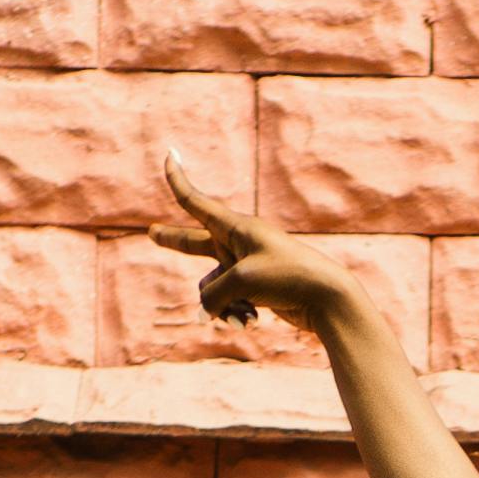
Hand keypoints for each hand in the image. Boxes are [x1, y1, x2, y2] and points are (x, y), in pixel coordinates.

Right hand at [149, 159, 359, 334]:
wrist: (326, 299)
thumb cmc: (286, 278)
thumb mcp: (239, 283)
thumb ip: (212, 296)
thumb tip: (207, 310)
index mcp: (236, 227)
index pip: (197, 202)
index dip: (178, 180)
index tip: (169, 155)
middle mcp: (238, 244)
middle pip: (195, 244)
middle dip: (174, 241)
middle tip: (152, 233)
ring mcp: (245, 268)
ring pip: (211, 288)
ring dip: (222, 306)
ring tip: (247, 313)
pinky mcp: (254, 290)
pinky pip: (227, 303)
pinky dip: (235, 314)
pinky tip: (252, 322)